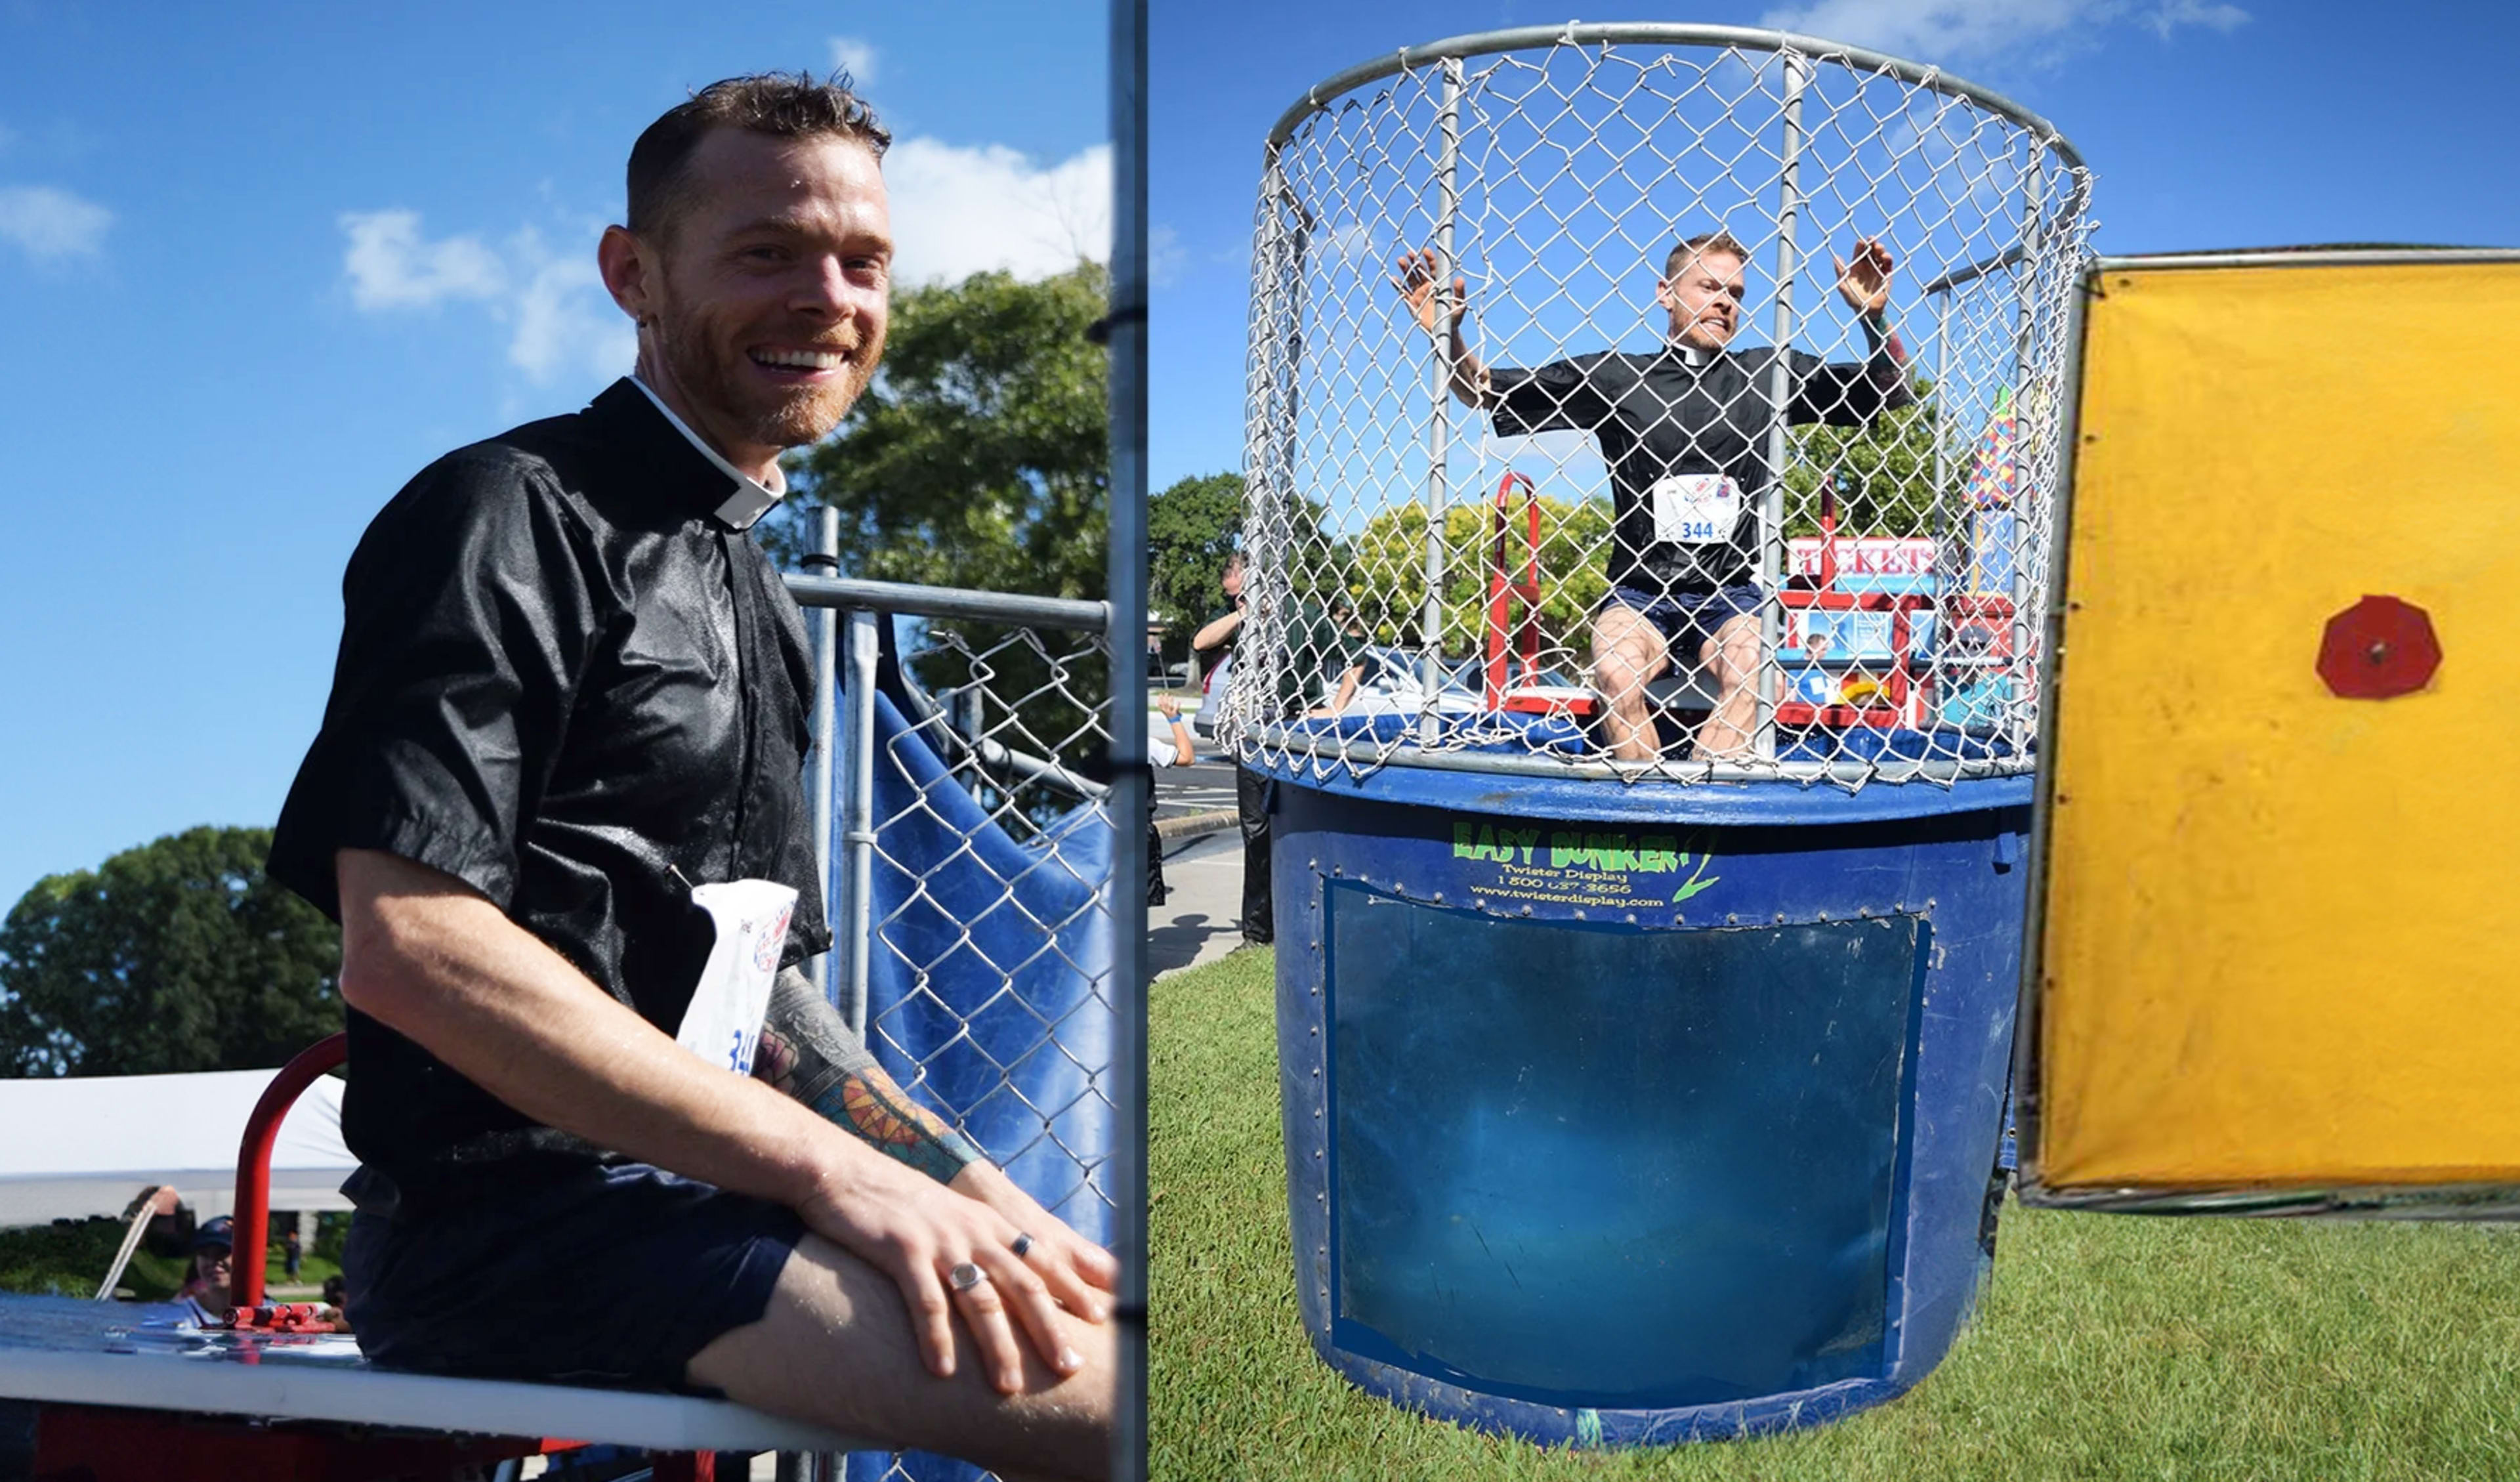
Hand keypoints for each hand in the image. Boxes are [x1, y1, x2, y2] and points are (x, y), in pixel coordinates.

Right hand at [797, 1155, 1088, 1394]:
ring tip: (1009, 1387)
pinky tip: (942, 1371)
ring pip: (979, 1299)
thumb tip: (1017, 1273)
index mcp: (991, 1223)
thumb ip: (988, 1242)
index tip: (1103, 1320)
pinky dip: (936, 1337)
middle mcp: (974, 1231)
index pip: (1045, 1259)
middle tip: (1070, 1368)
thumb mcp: (956, 1216)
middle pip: (1023, 1285)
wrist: (846, 1171)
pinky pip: (925, 1300)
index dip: (1075, 1288)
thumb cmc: (903, 1203)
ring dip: (998, 1346)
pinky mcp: (901, 1249)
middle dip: (1050, 1328)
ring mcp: (939, 1240)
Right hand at [1156, 694, 1180, 721]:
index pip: (1160, 704)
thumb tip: (1157, 703)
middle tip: (1166, 693)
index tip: (1160, 694)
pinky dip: (1177, 705)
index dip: (1159, 699)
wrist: (1173, 722)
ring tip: (1171, 696)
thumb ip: (1161, 707)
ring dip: (1170, 700)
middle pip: (1164, 704)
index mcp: (1163, 710)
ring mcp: (1170, 712)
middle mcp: (1166, 711)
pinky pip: (1176, 709)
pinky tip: (1179, 701)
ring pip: (1169, 706)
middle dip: (1165, 698)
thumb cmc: (1169, 715)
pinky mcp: (1175, 713)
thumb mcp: (1164, 711)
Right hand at [1392, 247, 1463, 335]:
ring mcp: (1419, 294)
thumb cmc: (1454, 318)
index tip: (1425, 251)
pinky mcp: (1411, 303)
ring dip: (1405, 269)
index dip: (1429, 259)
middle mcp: (1428, 287)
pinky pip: (1403, 292)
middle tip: (1409, 253)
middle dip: (1415, 261)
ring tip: (1400, 260)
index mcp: (1439, 284)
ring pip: (1410, 278)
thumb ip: (1459, 292)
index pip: (1434, 268)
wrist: (1444, 332)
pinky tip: (1393, 278)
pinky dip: (1398, 285)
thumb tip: (1460, 278)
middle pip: (1420, 271)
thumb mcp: (1459, 305)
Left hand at [1833, 236, 1894, 319]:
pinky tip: (1885, 258)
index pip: (1859, 251)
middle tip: (1872, 240)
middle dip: (1872, 243)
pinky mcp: (1887, 274)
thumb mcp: (1844, 286)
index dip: (1861, 245)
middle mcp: (1867, 265)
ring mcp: (1877, 268)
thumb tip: (1835, 257)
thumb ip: (1840, 272)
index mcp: (1856, 266)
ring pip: (1880, 254)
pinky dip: (1888, 259)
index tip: (1862, 242)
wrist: (1868, 312)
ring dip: (1880, 249)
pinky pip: (1888, 264)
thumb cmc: (1853, 299)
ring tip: (1879, 249)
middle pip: (1871, 250)